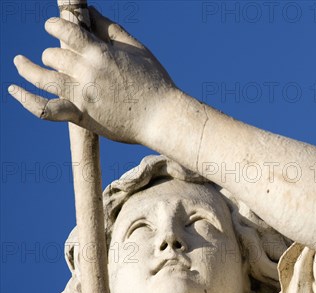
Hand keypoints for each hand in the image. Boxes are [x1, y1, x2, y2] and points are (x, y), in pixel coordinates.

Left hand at [9, 7, 175, 144]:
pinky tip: (14, 91)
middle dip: (53, 53)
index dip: (55, 25)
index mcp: (100, 53)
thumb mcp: (136, 49)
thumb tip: (90, 11)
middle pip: (53, 55)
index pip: (65, 30)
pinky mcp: (80, 116)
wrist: (161, 117)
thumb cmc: (154, 82)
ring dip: (27, 68)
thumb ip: (110, 29)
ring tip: (19, 63)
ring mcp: (81, 96)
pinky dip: (27, 101)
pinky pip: (46, 109)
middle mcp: (86, 73)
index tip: (52, 26)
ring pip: (42, 77)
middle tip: (57, 56)